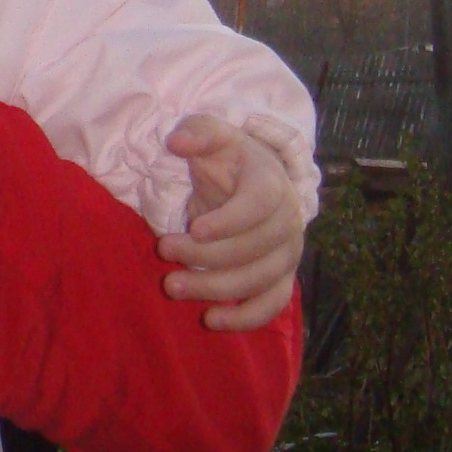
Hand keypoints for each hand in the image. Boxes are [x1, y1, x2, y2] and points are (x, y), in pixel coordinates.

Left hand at [158, 117, 304, 329]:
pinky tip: (211, 319)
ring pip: (258, 280)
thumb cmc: (228, 158)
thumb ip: (198, 132)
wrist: (254, 180)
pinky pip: (271, 305)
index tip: (194, 227)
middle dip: (206, 255)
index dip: (229, 221)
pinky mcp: (281, 278)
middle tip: (163, 251)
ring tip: (172, 285)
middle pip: (254, 248)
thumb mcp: (212, 135)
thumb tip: (178, 141)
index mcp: (272, 184)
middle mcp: (287, 222)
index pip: (259, 206)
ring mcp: (287, 254)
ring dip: (215, 288)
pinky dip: (246, 318)